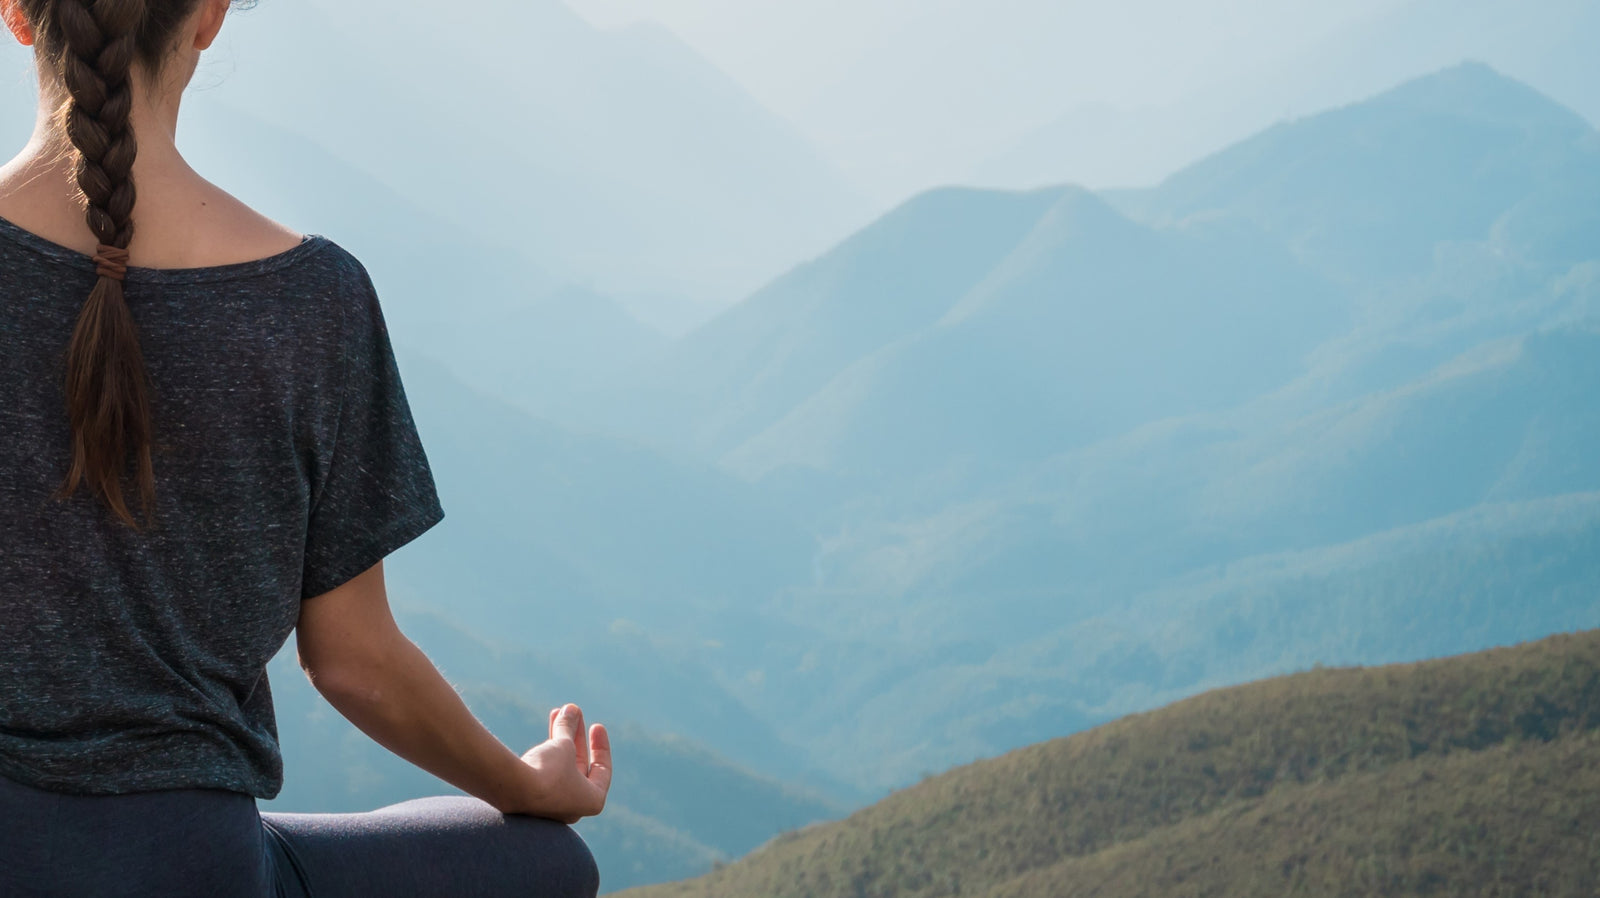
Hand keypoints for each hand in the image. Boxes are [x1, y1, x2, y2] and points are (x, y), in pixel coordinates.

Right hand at [513, 703, 610, 822]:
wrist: (513, 789)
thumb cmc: (549, 771)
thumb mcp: (563, 745)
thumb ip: (568, 727)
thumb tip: (570, 710)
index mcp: (592, 800)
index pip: (602, 770)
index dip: (600, 746)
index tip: (596, 726)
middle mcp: (573, 807)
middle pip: (578, 764)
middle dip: (575, 736)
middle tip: (574, 713)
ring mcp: (550, 805)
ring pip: (559, 765)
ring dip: (560, 737)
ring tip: (558, 712)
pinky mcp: (531, 799)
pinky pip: (544, 771)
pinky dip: (546, 750)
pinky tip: (548, 725)